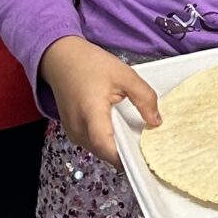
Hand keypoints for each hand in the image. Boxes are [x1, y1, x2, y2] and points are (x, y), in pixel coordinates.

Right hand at [41, 36, 158, 163]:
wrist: (62, 60)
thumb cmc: (90, 65)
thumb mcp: (124, 75)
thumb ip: (143, 97)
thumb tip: (156, 122)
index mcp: (90, 112)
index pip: (104, 144)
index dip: (124, 155)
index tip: (144, 157)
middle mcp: (78, 127)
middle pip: (104, 152)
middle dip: (125, 153)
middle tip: (146, 146)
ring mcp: (72, 132)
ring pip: (99, 151)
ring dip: (116, 147)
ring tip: (135, 137)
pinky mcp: (72, 132)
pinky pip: (93, 144)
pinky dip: (107, 142)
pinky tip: (119, 130)